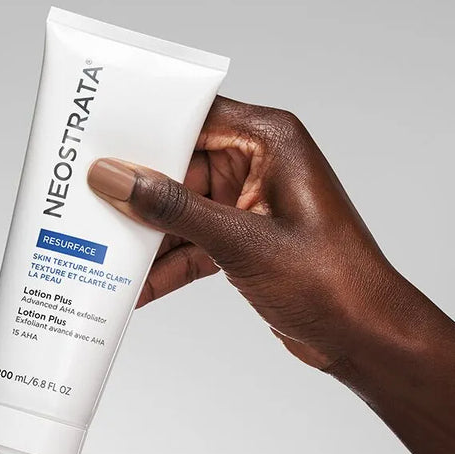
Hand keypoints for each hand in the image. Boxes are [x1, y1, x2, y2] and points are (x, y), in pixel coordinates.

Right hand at [87, 96, 454, 453]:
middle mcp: (258, 166)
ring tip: (107, 259)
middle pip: (179, 170)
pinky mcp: (243, 241)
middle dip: (139, 200)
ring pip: (181, 212)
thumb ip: (175, 210)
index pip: (195, 118)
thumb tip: (119, 180)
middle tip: (92, 213)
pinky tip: (139, 288)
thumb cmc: (330, 279)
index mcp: (270, 142)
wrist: (362, 335)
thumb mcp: (240, 241)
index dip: (146, 134)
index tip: (103, 150)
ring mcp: (248, 205)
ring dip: (149, 242)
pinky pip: (193, 244)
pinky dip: (169, 266)